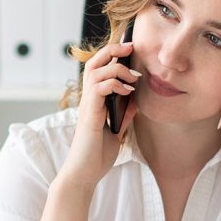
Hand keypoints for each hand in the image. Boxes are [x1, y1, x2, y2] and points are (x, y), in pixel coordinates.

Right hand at [60, 42, 138, 187]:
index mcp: (94, 102)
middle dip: (112, 50)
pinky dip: (115, 83)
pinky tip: (128, 92)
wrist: (84, 174)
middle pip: (94, 62)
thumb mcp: (117, 132)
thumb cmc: (97, 156)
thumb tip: (135, 100)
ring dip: (117, 67)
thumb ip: (124, 115)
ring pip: (96, 70)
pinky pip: (99, 88)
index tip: (131, 51)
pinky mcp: (90, 114)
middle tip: (131, 46)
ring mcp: (87, 106)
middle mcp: (88, 100)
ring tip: (133, 76)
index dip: (112, 55)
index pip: (99, 69)